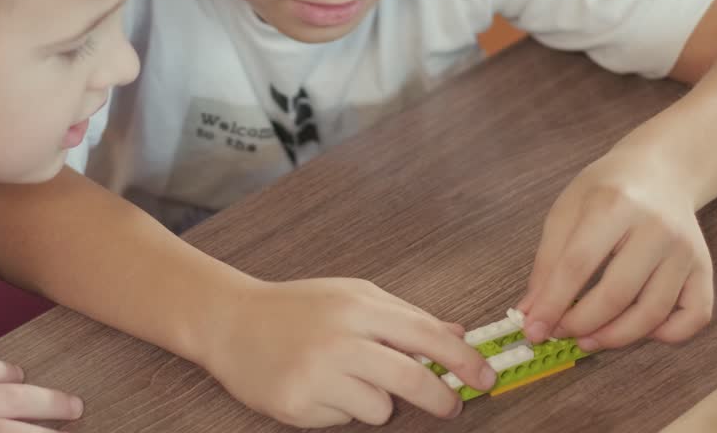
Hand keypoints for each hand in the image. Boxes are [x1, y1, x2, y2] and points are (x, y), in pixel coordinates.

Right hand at [201, 277, 497, 426]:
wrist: (231, 322)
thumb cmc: (297, 307)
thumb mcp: (352, 297)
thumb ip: (405, 316)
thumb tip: (457, 335)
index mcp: (357, 306)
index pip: (424, 334)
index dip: (462, 359)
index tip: (485, 376)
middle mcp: (339, 339)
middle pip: (411, 378)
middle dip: (441, 398)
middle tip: (451, 405)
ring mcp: (317, 374)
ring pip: (380, 408)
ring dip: (376, 401)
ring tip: (346, 380)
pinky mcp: (298, 404)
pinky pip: (345, 419)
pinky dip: (341, 409)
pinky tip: (318, 388)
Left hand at [517, 148, 713, 350]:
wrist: (661, 172)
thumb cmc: (607, 191)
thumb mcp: (567, 211)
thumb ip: (548, 261)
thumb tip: (532, 312)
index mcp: (615, 204)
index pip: (578, 264)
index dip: (553, 303)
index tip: (533, 329)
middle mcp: (657, 228)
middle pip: (617, 293)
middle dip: (581, 324)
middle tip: (559, 333)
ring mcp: (686, 250)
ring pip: (653, 313)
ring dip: (615, 337)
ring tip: (587, 339)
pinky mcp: (705, 268)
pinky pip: (694, 317)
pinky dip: (666, 335)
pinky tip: (637, 328)